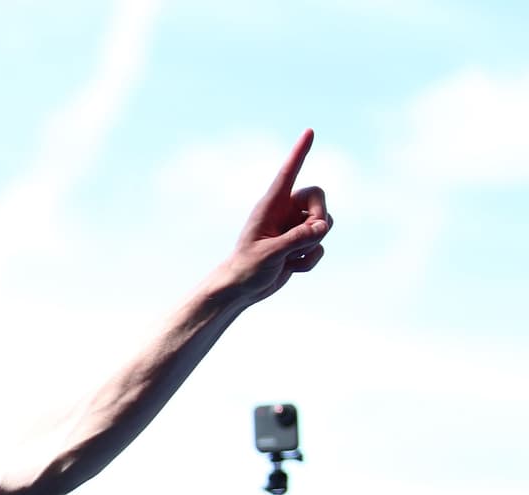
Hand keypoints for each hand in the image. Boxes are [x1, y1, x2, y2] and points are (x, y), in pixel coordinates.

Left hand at [217, 129, 330, 305]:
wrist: (242, 289)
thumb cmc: (247, 268)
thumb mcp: (270, 253)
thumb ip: (297, 238)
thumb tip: (323, 227)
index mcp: (271, 205)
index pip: (288, 173)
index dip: (299, 152)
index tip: (309, 131)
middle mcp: (285, 211)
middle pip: (319, 196)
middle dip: (319, 218)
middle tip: (304, 238)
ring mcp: (294, 226)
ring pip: (325, 222)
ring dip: (313, 245)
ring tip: (289, 259)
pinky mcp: (301, 242)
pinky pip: (321, 245)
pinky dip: (310, 260)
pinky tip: (291, 268)